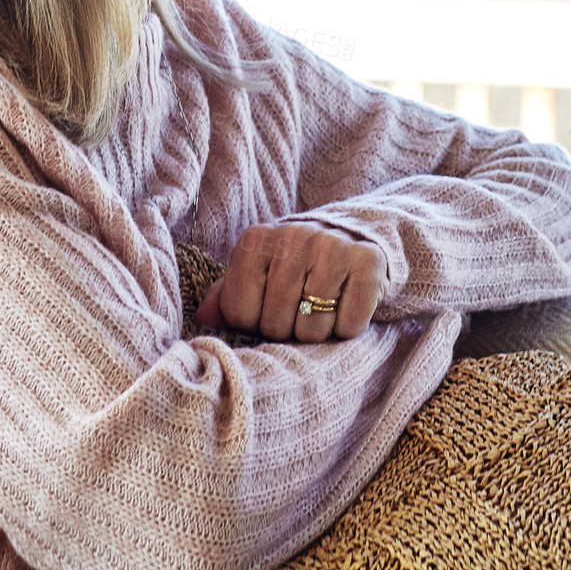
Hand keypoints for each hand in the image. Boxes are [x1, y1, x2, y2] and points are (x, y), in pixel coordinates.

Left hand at [192, 221, 387, 342]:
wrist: (353, 238)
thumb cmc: (294, 265)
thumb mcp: (257, 273)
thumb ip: (227, 295)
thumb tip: (203, 316)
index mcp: (256, 239)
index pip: (238, 313)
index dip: (254, 323)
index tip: (269, 308)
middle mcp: (293, 237)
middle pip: (276, 324)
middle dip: (287, 330)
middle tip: (299, 311)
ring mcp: (331, 247)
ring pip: (312, 329)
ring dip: (318, 332)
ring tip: (322, 309)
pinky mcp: (367, 262)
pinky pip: (349, 325)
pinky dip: (347, 328)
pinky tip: (346, 305)